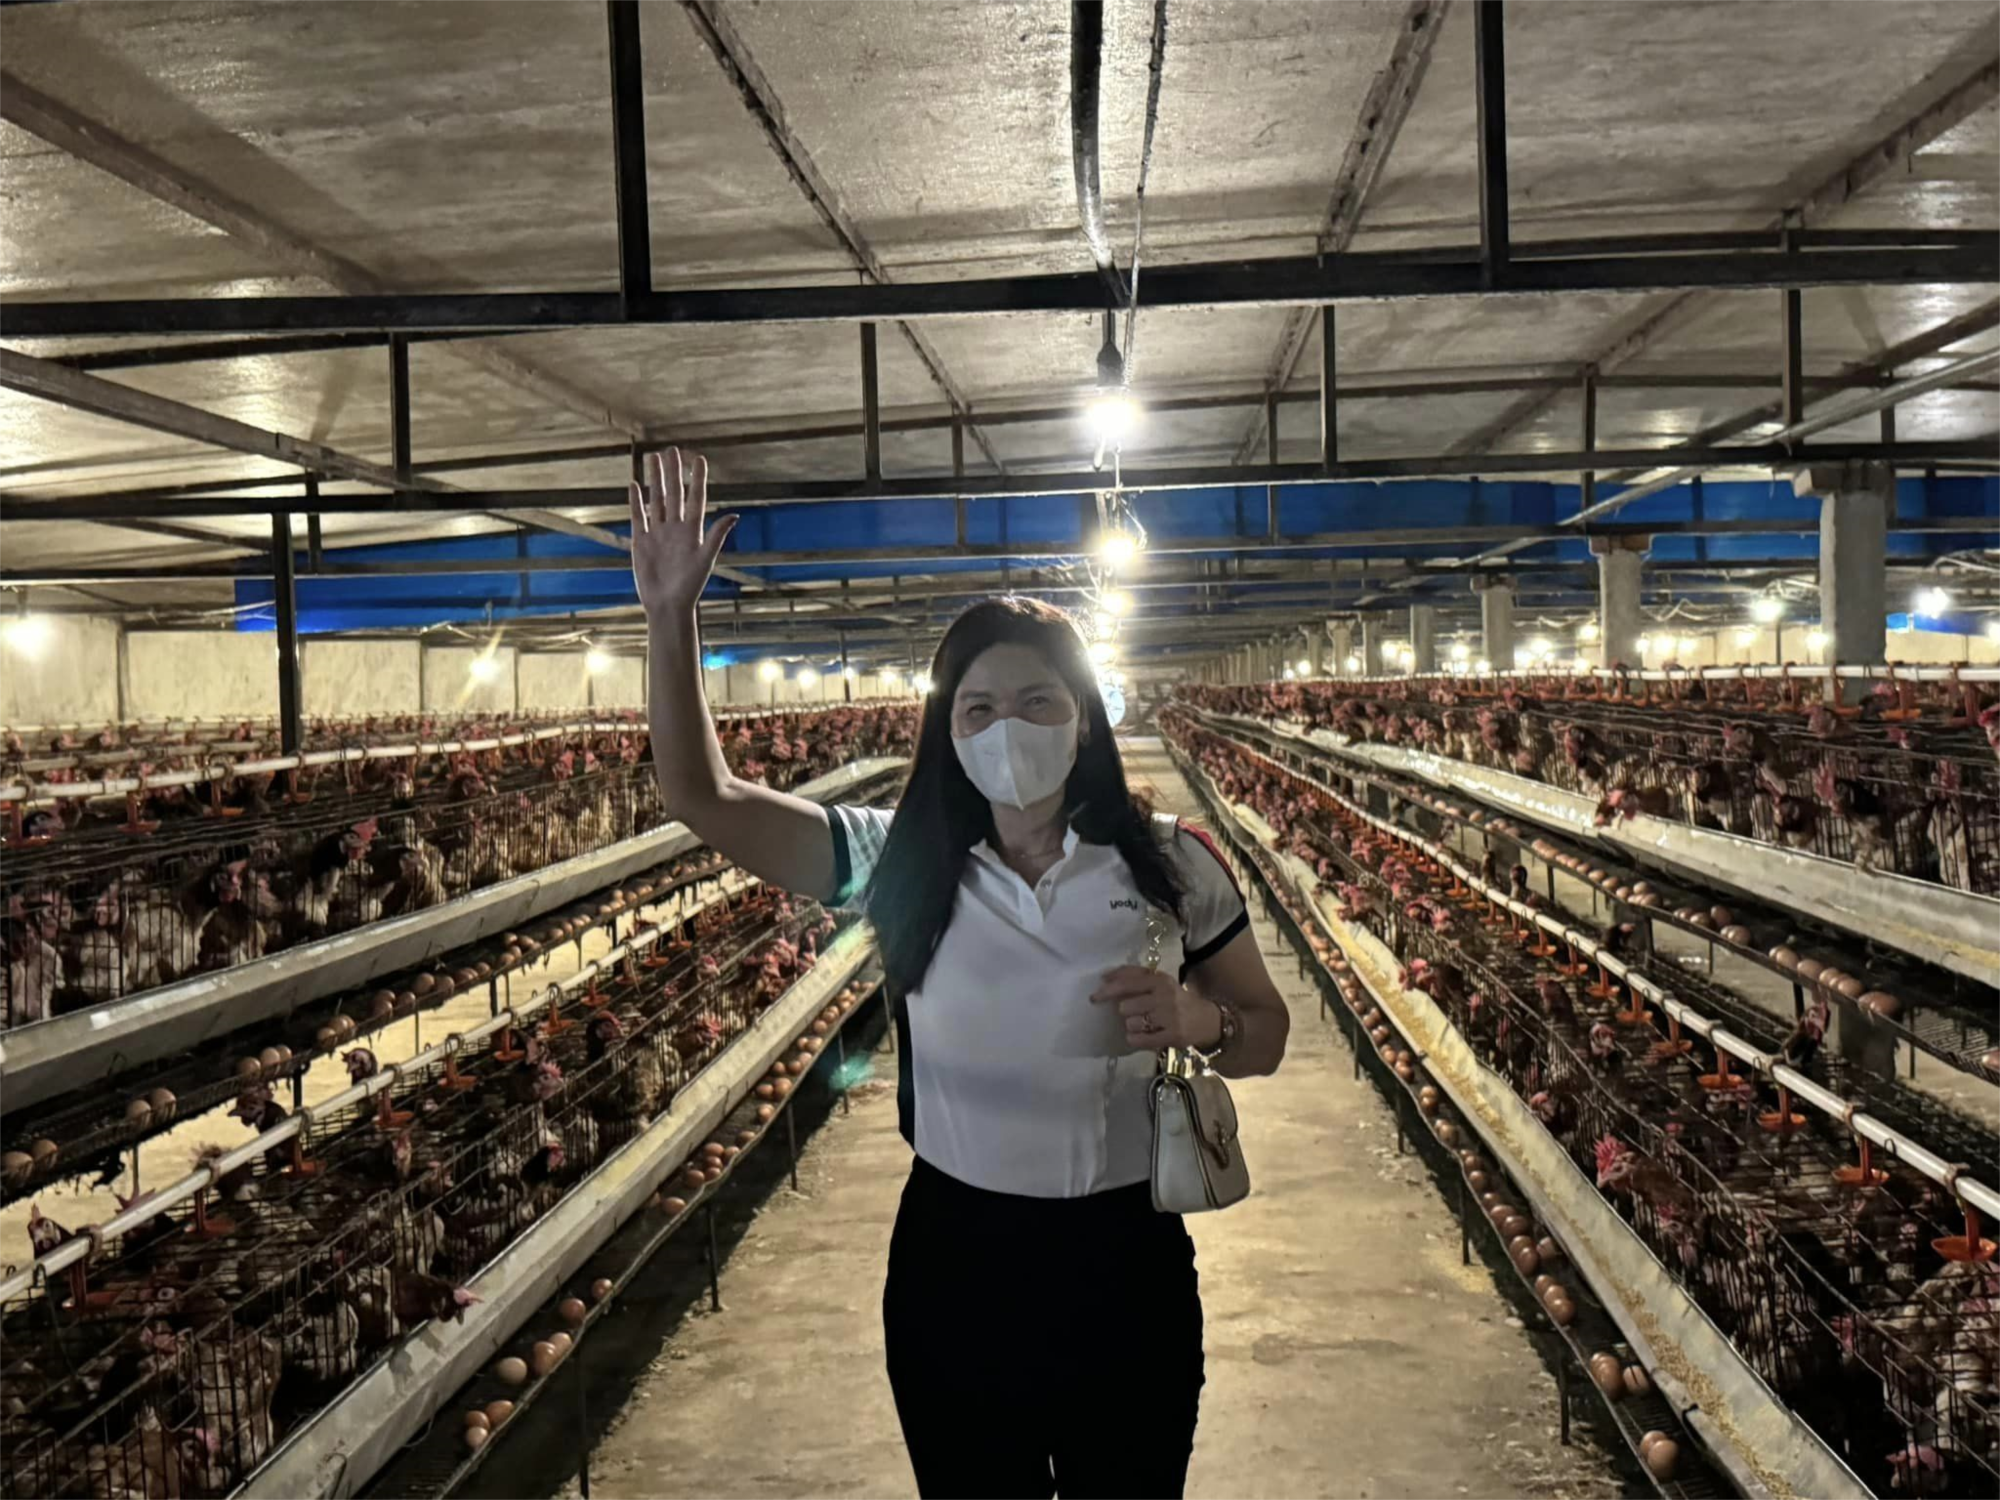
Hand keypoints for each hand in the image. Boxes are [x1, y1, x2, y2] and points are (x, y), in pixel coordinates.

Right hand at [630, 447, 736, 619]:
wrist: (667, 604)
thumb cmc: (690, 586)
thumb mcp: (706, 559)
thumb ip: (717, 536)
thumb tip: (735, 515)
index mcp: (693, 530)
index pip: (695, 498)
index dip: (696, 479)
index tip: (698, 458)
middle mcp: (675, 528)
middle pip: (674, 493)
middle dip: (673, 472)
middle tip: (671, 450)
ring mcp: (657, 533)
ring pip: (656, 500)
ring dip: (654, 479)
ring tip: (652, 458)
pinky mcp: (641, 541)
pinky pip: (638, 517)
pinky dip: (636, 502)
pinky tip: (634, 485)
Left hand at [1091, 966, 1220, 1052]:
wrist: (1207, 1020)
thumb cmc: (1176, 1000)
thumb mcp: (1160, 982)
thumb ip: (1134, 976)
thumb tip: (1105, 976)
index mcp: (1160, 980)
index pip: (1128, 983)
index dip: (1108, 990)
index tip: (1094, 998)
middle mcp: (1165, 996)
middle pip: (1125, 1007)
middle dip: (1127, 1012)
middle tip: (1140, 1013)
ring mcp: (1170, 1017)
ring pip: (1131, 1024)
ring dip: (1133, 1027)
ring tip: (1146, 1025)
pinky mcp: (1173, 1036)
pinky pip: (1139, 1040)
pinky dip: (1135, 1039)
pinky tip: (1142, 1037)